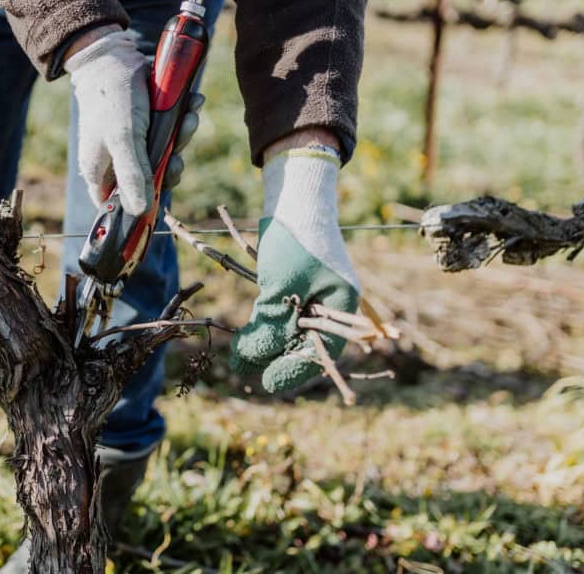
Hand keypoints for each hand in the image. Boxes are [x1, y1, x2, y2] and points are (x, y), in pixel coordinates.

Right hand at [65, 29, 202, 214]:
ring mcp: (133, 147)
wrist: (116, 57)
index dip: (141, 206)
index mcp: (100, 173)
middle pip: (150, 182)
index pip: (119, 207)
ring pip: (165, 156)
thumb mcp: (123, 139)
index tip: (162, 196)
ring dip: (183, 136)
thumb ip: (133, 175)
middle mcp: (116, 164)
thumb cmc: (113, 99)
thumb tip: (140, 211)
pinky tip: (192, 104)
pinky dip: (184, 120)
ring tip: (190, 116)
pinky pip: (171, 134)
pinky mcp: (148, 129)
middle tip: (178, 152)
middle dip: (170, 164)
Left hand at [230, 144, 360, 392]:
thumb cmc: (294, 240)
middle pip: (306, 348)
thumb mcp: (280, 286)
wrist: (294, 201)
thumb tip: (251, 360)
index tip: (268, 382)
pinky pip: (282, 321)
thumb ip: (270, 324)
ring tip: (240, 360)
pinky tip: (244, 342)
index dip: (295, 370)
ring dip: (266, 348)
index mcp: (343, 307)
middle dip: (276, 361)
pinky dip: (264, 331)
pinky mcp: (295, 292)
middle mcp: (332, 307)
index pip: (323, 352)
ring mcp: (313, 299)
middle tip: (247, 372)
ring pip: (290, 336)